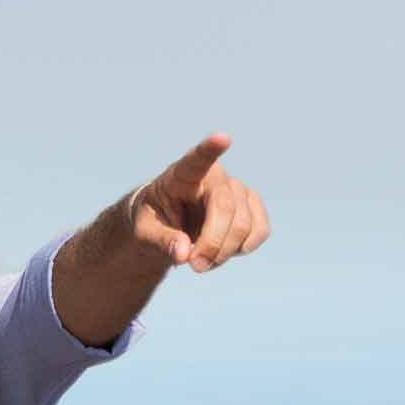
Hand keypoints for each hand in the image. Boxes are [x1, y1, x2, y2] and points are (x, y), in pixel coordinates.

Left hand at [128, 134, 270, 273]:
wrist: (168, 226)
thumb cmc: (153, 222)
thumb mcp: (144, 233)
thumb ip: (162, 241)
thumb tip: (184, 253)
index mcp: (183, 174)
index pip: (197, 158)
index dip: (211, 149)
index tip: (223, 137)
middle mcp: (215, 175)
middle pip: (225, 208)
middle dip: (212, 244)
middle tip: (194, 266)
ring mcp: (237, 189)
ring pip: (244, 225)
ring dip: (224, 252)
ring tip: (201, 261)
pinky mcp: (252, 206)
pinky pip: (260, 230)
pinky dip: (243, 248)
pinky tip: (223, 252)